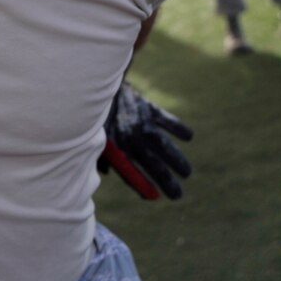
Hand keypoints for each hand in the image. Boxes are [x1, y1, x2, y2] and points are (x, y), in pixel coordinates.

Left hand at [99, 83, 192, 199]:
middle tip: (177, 195)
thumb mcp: (92, 137)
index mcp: (115, 148)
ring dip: (177, 160)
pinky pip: (167, 120)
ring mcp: (141, 123)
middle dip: (167, 181)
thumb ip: (100, 155)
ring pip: (164, 146)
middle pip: (153, 164)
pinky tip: (188, 137)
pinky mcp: (148, 108)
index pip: (132, 173)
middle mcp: (130, 138)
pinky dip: (178, 128)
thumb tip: (106, 172)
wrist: (96, 84)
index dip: (143, 186)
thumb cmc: (93, 114)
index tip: (154, 197)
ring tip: (187, 173)